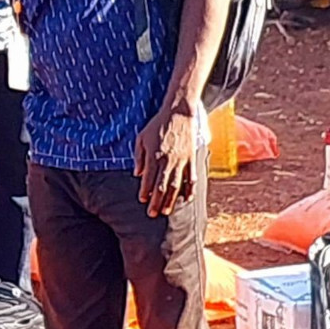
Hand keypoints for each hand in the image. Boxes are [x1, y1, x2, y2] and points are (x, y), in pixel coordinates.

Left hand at [134, 97, 198, 216]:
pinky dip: (189, 190)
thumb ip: (139, 156)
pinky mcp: (191, 159)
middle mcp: (168, 161)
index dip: (145, 192)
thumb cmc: (157, 126)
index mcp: (154, 156)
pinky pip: (191, 178)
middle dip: (156, 202)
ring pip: (176, 186)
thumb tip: (137, 174)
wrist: (178, 114)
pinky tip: (186, 199)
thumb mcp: (142, 138)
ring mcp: (181, 161)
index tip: (143, 200)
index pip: (149, 179)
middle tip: (152, 214)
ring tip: (166, 211)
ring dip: (170, 200)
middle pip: (161, 187)